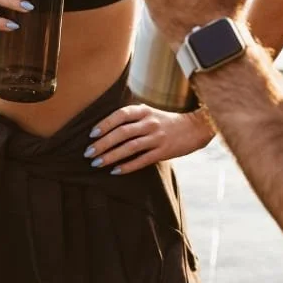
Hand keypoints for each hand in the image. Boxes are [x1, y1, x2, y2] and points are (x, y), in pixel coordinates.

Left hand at [85, 103, 215, 174]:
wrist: (195, 128)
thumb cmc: (167, 121)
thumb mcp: (151, 113)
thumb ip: (133, 116)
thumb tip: (107, 126)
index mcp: (144, 111)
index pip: (120, 115)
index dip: (105, 124)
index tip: (91, 134)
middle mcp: (150, 123)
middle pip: (122, 133)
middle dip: (103, 143)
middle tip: (88, 153)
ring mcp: (157, 137)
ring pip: (130, 147)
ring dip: (111, 156)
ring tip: (97, 163)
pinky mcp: (163, 151)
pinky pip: (142, 160)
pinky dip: (127, 166)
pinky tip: (115, 171)